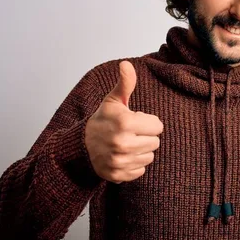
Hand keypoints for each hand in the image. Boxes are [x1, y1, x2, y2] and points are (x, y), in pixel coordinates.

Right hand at [85, 61, 163, 182]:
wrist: (81, 145)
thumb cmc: (103, 120)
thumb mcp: (113, 101)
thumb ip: (125, 83)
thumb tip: (126, 64)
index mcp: (125, 122)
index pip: (158, 126)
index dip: (148, 122)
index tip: (135, 121)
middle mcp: (123, 143)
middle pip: (155, 143)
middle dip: (145, 136)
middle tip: (130, 133)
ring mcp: (120, 161)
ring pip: (149, 157)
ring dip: (140, 151)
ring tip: (126, 144)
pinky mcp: (117, 175)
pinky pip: (140, 171)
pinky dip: (134, 165)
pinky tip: (122, 156)